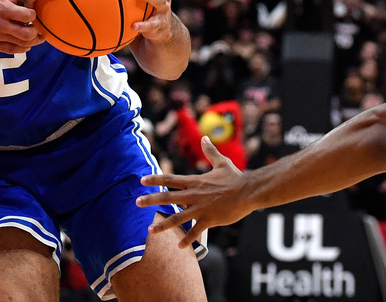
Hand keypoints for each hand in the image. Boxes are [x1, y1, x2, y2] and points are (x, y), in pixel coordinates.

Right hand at [0, 0, 43, 54]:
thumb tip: (21, 5)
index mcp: (4, 9)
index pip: (28, 16)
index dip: (33, 16)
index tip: (32, 16)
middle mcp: (2, 24)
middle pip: (27, 33)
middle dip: (35, 33)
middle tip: (36, 30)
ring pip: (21, 44)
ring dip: (32, 43)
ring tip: (35, 39)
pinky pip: (11, 50)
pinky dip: (21, 50)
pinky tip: (26, 47)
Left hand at [136, 137, 251, 247]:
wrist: (249, 192)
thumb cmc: (235, 177)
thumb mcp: (221, 162)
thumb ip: (210, 151)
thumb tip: (206, 137)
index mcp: (195, 181)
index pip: (170, 179)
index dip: (155, 179)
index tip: (141, 181)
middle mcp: (194, 194)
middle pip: (167, 197)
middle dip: (150, 200)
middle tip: (136, 202)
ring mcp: (201, 208)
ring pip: (177, 218)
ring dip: (162, 225)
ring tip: (150, 231)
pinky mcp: (210, 220)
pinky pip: (195, 232)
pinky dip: (187, 240)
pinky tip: (179, 247)